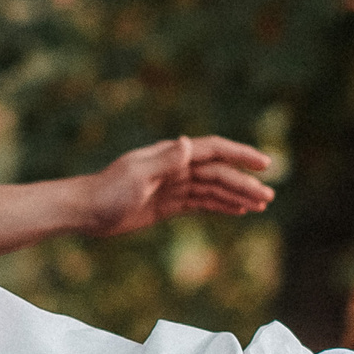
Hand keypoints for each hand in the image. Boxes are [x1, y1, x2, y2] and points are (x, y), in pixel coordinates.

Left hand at [77, 135, 274, 236]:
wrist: (85, 211)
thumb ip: (165, 160)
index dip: (240, 155)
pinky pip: (200, 203)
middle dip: (243, 183)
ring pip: (212, 189)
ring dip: (236, 195)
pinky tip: (237, 211)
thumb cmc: (107, 192)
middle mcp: (175, 167)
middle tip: (268, 197)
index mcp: (171, 155)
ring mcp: (172, 185)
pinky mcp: (167, 204)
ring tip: (261, 205)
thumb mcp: (136, 176)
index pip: (214, 150)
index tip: (264, 164)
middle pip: (218, 173)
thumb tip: (187, 142)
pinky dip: (220, 205)